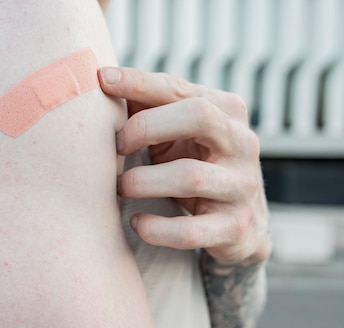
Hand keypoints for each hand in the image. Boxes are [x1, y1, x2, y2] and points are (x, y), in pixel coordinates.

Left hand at [99, 67, 271, 264]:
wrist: (240, 224)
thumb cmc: (194, 165)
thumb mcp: (178, 133)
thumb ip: (149, 108)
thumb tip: (102, 80)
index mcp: (226, 111)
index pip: (179, 89)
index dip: (139, 83)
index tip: (102, 80)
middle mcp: (241, 143)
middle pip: (198, 117)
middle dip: (146, 127)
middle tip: (116, 146)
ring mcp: (241, 186)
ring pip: (190, 176)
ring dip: (142, 181)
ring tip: (120, 186)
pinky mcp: (235, 228)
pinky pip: (190, 231)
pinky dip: (156, 228)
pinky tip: (137, 222)